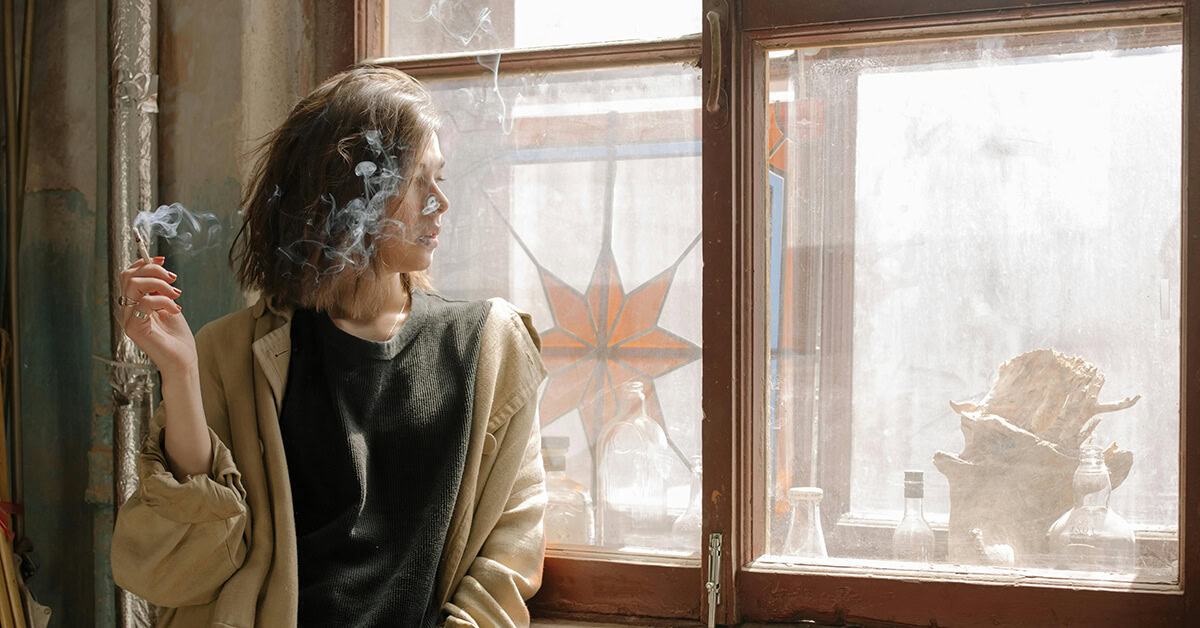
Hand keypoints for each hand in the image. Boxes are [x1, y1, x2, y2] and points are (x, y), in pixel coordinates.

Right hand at [119, 257, 194, 375]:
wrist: (182, 360)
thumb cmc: (177, 336)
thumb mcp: (169, 305)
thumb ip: (160, 289)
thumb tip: (159, 266)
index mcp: (133, 303)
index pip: (128, 275)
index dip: (143, 263)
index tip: (162, 259)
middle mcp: (126, 310)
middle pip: (129, 275)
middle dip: (153, 270)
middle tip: (173, 279)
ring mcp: (127, 319)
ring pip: (134, 284)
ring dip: (160, 284)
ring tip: (176, 295)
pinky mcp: (133, 328)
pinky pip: (145, 302)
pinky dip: (164, 301)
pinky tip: (176, 309)